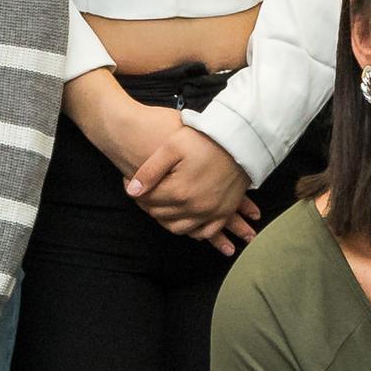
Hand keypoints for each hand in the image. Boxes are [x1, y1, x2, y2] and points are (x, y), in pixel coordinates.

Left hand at [120, 122, 258, 253]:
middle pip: (160, 215)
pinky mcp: (224, 212)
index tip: (130, 180)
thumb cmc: (205, 139)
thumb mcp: (172, 147)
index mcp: (179, 192)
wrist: (241, 139)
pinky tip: (185, 219)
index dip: (135, 191)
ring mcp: (211, 212)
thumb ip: (149, 170)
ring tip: (161, 204)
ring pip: (179, 228)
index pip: (147, 200)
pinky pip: (205, 231)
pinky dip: (192, 230)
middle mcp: (195, 207)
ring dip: (166, 219)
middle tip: (144, 191)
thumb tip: (132, 191)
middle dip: (147, 204)